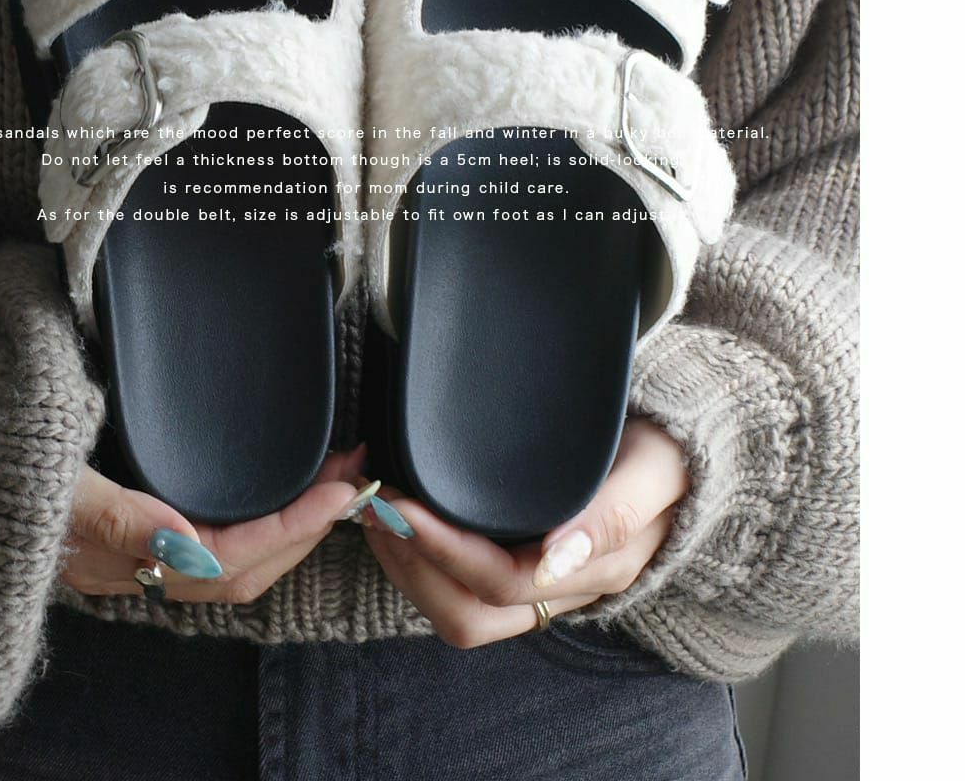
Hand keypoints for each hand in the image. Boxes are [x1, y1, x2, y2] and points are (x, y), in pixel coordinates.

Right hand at [63, 445, 365, 603]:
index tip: (340, 488)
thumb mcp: (50, 481)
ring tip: (333, 479)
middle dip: (307, 529)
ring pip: (230, 564)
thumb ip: (113, 515)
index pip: (225, 561)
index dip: (289, 528)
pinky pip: (209, 545)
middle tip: (355, 475)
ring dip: (289, 526)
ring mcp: (132, 552)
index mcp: (114, 553)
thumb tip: (179, 542)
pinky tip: (277, 491)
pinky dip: (258, 522)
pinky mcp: (134, 531)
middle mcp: (129, 564)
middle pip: (241, 571)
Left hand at [364, 417, 687, 646]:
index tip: (401, 506)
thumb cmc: (669, 450)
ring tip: (376, 513)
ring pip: (460, 609)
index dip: (442, 551)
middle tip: (373, 509)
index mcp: (593, 567)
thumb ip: (614, 510)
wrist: (687, 445)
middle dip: (411, 567)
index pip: (500, 584)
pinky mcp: (524, 562)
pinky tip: (402, 517)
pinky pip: (463, 586)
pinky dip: (420, 557)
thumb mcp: (654, 468)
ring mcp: (540, 581)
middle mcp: (561, 587)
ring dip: (407, 567)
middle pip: (469, 614)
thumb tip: (558, 555)